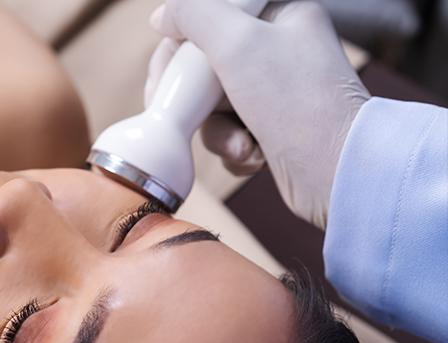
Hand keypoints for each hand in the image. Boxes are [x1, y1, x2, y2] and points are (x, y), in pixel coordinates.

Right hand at [146, 0, 368, 228]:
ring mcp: (276, 94)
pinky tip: (254, 157)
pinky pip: (229, 135)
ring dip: (216, 131)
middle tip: (186, 117)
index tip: (164, 82)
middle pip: (203, 68)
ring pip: (212, 107)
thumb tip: (161, 16)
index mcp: (279, 16)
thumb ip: (193, 16)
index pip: (208, 20)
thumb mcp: (237, 42)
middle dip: (195, 101)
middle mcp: (279, 51)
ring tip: (240, 144)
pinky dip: (233, 150)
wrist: (338, 171)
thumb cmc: (297, 101)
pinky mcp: (273, 131)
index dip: (177, 52)